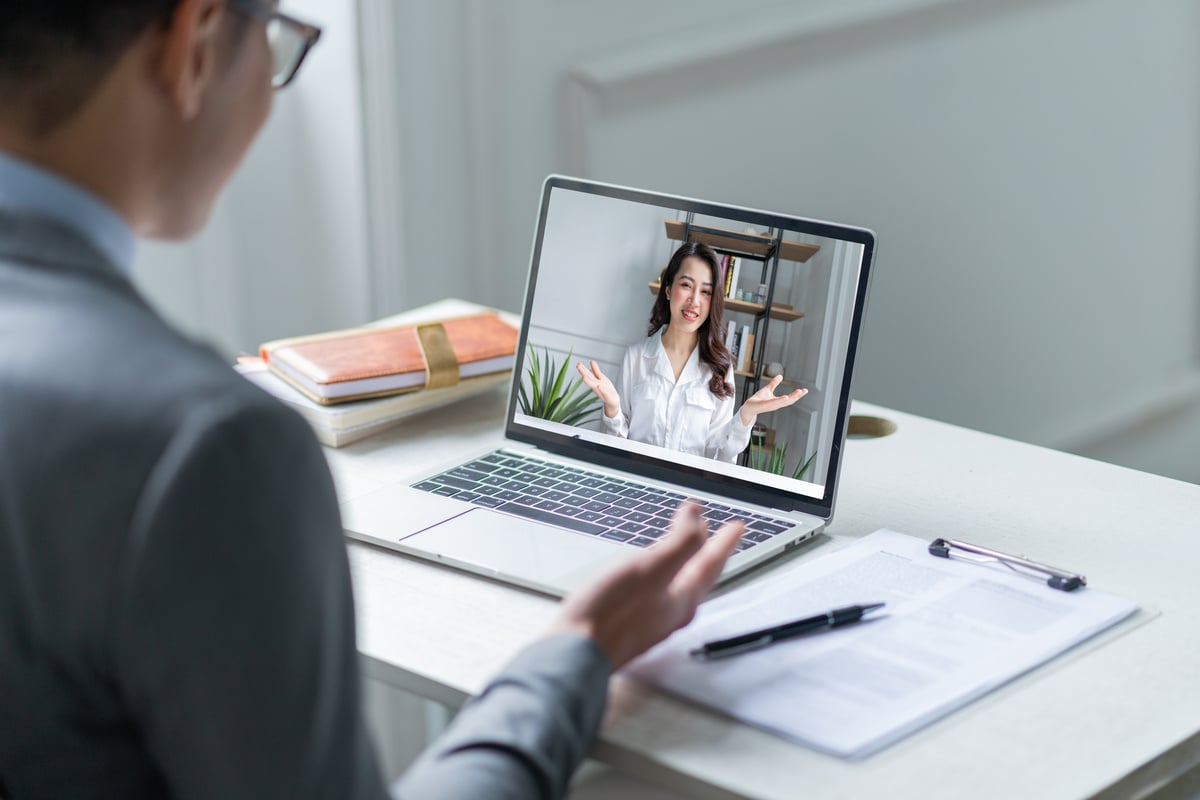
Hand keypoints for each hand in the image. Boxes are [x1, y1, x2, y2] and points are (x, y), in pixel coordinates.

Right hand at [548, 502, 743, 669]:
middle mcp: (669, 614)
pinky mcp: (628, 625)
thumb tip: (698, 521)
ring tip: (686, 549)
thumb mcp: (651, 568)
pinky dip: (661, 576)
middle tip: (715, 536)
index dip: (724, 541)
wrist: (574, 652)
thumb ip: (680, 543)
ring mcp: (649, 622)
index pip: (710, 564)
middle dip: (707, 553)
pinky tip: (648, 576)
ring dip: (685, 563)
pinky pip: (656, 594)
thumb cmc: (610, 612)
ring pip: (678, 587)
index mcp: (681, 599)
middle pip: (698, 578)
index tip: (737, 526)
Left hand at [576, 360, 620, 417]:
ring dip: (585, 369)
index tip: (584, 377)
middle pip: (589, 378)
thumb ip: (604, 391)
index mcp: (597, 390)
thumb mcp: (608, 396)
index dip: (588, 381)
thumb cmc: (609, 399)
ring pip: (591, 375)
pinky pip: (597, 373)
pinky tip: (592, 362)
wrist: (612, 399)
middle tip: (578, 366)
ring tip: (579, 364)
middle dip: (584, 372)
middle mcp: (596, 385)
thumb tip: (599, 386)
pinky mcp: (601, 379)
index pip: (592, 385)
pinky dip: (595, 368)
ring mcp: (598, 382)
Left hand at [738, 375, 806, 425]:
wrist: (748, 407)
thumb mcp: (767, 389)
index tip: (805, 390)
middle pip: (789, 401)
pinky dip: (779, 400)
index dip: (797, 395)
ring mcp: (770, 406)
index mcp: (778, 401)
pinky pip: (773, 403)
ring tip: (798, 392)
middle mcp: (776, 405)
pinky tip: (785, 397)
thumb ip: (774, 383)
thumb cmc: (758, 400)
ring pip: (783, 402)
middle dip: (797, 396)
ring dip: (791, 397)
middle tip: (804, 391)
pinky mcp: (764, 405)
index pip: (790, 398)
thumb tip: (780, 376)